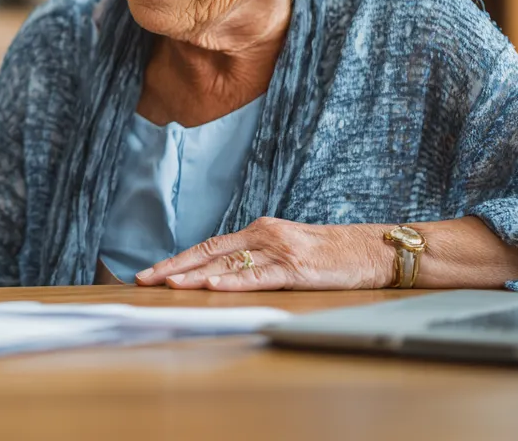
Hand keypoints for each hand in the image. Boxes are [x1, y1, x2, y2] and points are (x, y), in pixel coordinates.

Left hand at [134, 217, 392, 290]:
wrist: (374, 249)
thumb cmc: (332, 254)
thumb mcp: (288, 249)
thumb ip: (259, 257)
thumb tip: (225, 273)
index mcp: (259, 231)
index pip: (209, 246)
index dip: (178, 260)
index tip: (151, 272)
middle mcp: (264, 236)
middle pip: (208, 252)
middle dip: (173, 267)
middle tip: (143, 279)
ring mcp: (279, 251)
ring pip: (228, 264)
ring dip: (195, 276)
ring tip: (167, 285)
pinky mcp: (297, 269)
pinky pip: (259, 276)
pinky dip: (233, 282)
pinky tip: (212, 287)